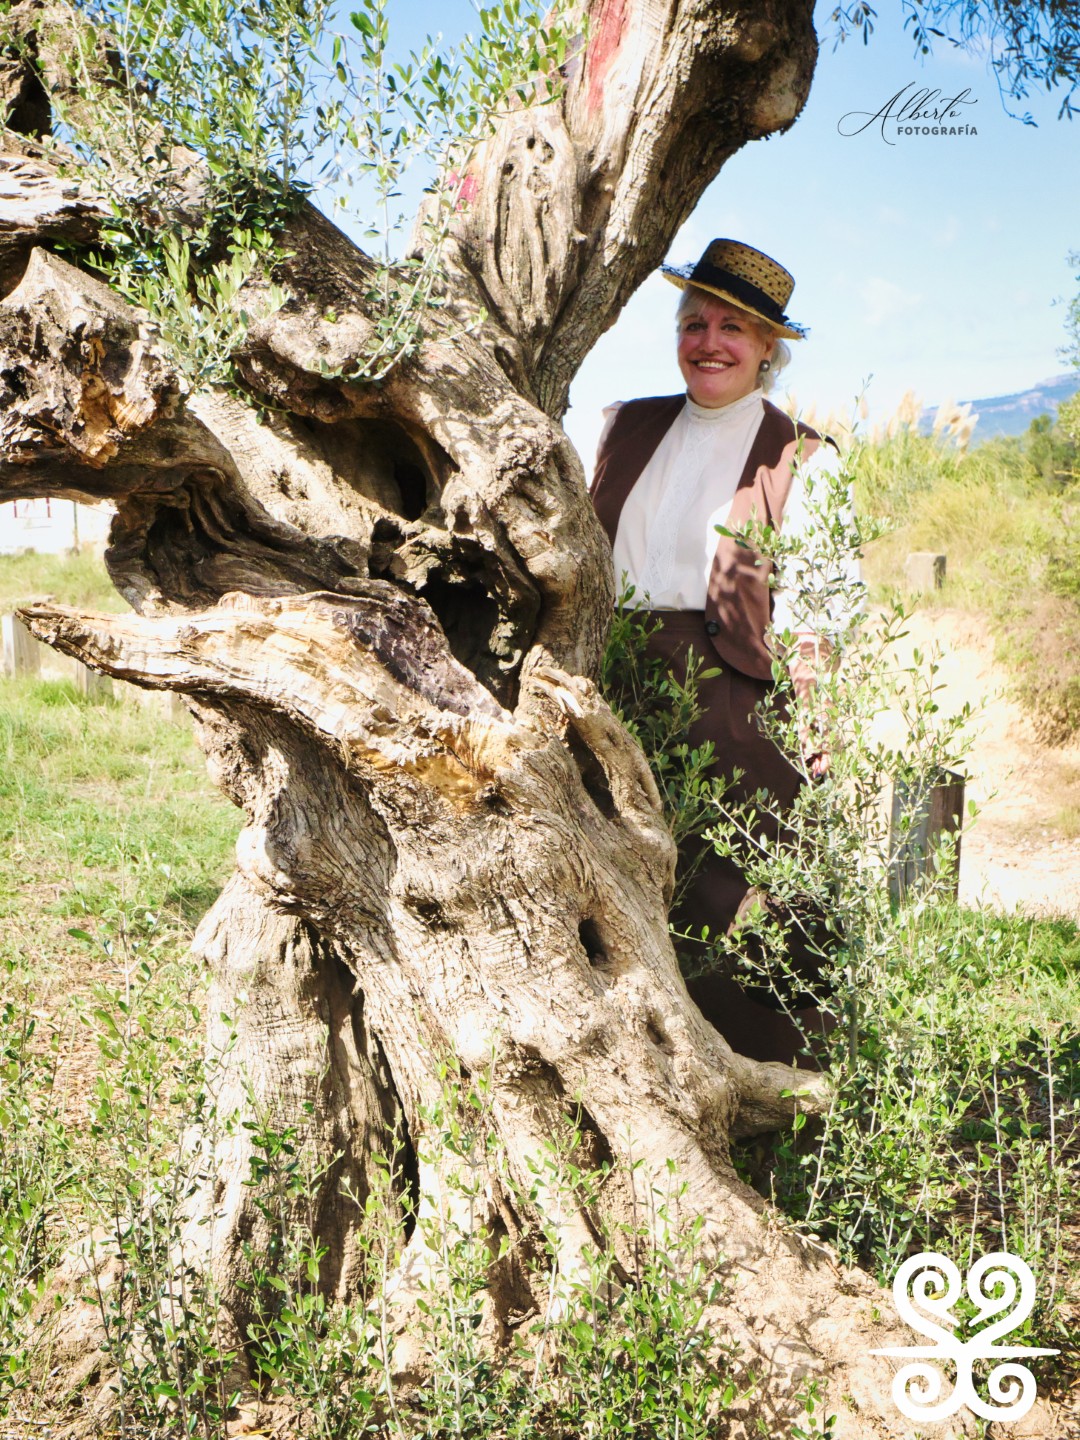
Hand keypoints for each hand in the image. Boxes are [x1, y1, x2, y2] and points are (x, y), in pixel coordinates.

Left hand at [787, 634, 832, 779]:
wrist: (821, 644)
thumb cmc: (800, 648)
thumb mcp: (789, 645)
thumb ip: (778, 645)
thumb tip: (767, 637)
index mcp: (810, 685)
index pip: (810, 711)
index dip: (809, 730)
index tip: (806, 748)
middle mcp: (821, 697)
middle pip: (824, 728)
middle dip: (823, 749)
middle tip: (818, 769)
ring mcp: (826, 704)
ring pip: (829, 733)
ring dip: (825, 754)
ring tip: (819, 773)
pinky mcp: (825, 709)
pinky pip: (826, 731)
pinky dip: (825, 748)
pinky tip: (820, 764)